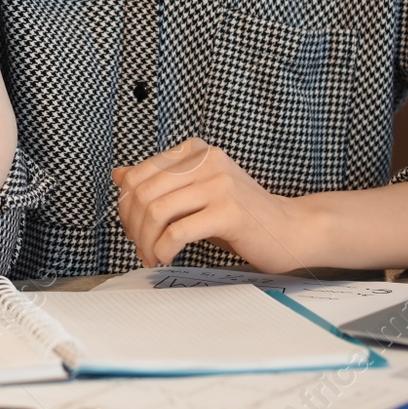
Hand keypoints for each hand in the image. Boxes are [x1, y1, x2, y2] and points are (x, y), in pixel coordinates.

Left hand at [112, 138, 318, 273]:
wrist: (289, 230)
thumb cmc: (240, 216)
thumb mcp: (194, 193)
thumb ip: (159, 182)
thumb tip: (118, 175)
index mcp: (194, 151)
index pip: (138, 174)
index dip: (126, 207)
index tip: (133, 230)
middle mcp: (206, 160)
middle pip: (143, 192)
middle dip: (133, 226)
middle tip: (140, 248)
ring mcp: (219, 183)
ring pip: (156, 211)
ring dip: (146, 241)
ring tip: (152, 256)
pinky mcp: (229, 211)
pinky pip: (178, 231)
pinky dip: (164, 249)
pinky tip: (167, 257)